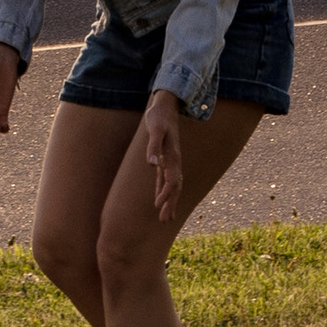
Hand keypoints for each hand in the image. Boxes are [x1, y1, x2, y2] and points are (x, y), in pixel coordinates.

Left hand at [142, 90, 183, 221]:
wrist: (166, 106)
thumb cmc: (159, 116)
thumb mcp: (155, 128)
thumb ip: (153, 146)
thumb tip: (151, 164)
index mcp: (173, 156)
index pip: (172, 180)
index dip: (166, 194)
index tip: (157, 206)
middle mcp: (174, 161)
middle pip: (175, 187)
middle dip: (171, 204)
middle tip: (165, 221)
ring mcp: (171, 161)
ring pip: (172, 186)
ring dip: (169, 201)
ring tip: (166, 218)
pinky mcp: (165, 159)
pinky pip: (166, 179)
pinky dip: (163, 191)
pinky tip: (160, 200)